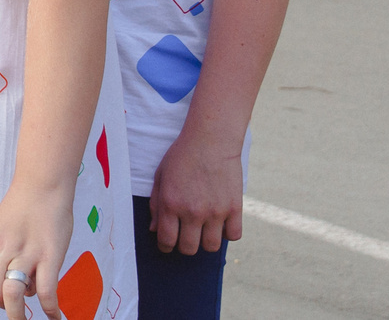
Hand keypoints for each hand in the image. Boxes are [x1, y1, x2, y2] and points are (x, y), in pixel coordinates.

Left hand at [0, 178, 74, 319]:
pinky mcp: (48, 257)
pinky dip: (50, 310)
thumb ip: (4, 254)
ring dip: (19, 316)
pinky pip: (45, 293)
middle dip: (5, 308)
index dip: (3, 283)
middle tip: (17, 315)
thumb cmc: (27, 207)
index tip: (18, 277)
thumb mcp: (2, 229)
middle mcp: (1, 250)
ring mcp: (25, 255)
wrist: (44, 184)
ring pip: (13, 296)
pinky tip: (56, 316)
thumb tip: (16, 282)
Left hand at [146, 124, 245, 254]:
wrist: (211, 139)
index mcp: (170, 203)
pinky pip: (233, 236)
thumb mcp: (161, 175)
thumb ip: (155, 204)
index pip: (167, 240)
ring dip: (205, 241)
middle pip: (189, 248)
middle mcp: (192, 211)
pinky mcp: (234, 208)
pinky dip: (227, 233)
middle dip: (184, 245)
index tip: (168, 242)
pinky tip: (221, 222)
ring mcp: (215, 211)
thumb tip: (154, 230)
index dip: (165, 246)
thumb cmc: (182, 155)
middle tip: (186, 234)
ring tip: (204, 229)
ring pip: (211, 246)